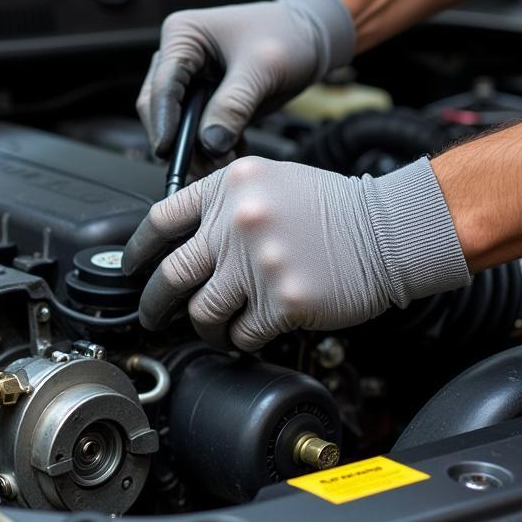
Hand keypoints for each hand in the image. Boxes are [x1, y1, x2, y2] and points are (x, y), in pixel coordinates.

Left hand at [123, 156, 469, 349]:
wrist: (388, 229)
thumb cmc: (333, 208)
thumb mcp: (270, 181)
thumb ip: (224, 204)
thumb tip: (183, 242)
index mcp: (229, 186)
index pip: (161, 220)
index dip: (138, 250)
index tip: (133, 268)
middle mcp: (237, 221)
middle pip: (171, 275)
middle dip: (155, 304)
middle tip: (153, 315)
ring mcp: (258, 263)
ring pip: (202, 312)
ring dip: (203, 329)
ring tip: (213, 330)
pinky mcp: (283, 301)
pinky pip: (242, 334)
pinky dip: (240, 340)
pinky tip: (249, 334)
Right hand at [136, 0, 354, 158]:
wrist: (311, 39)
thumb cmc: (288, 37)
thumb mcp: (262, 69)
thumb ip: (234, 105)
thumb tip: (210, 144)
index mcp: (182, 36)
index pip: (162, 85)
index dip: (163, 121)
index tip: (166, 151)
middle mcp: (177, 58)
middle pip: (160, 109)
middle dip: (180, 142)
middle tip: (203, 167)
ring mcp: (188, 81)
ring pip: (176, 126)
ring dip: (196, 150)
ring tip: (223, 165)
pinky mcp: (203, 101)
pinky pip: (196, 132)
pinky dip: (210, 148)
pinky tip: (233, 154)